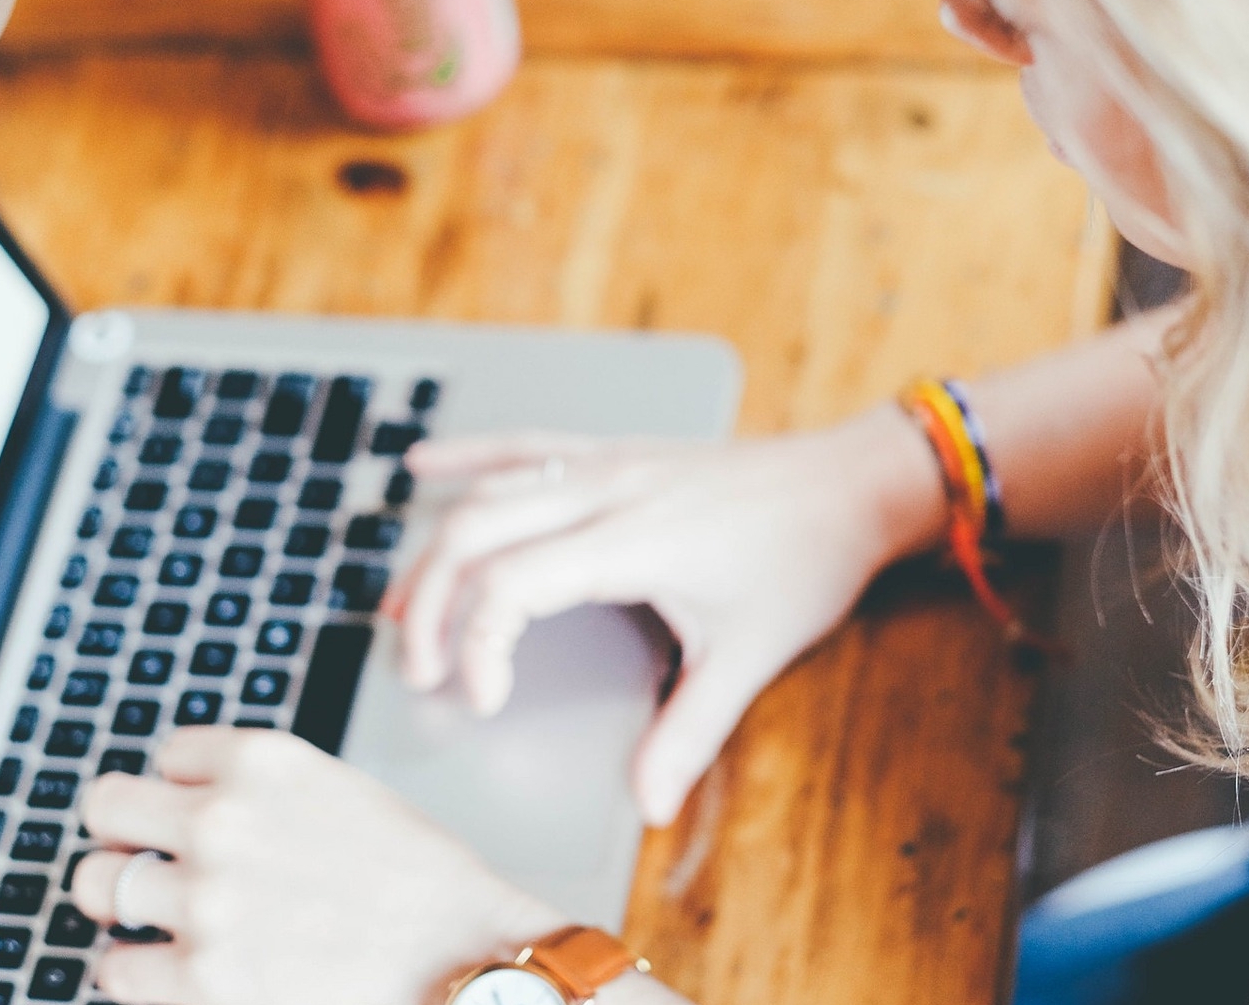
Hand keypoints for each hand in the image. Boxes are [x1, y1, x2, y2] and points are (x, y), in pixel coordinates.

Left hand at [73, 728, 566, 1004]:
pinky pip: (115, 968)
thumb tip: (193, 801)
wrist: (461, 956)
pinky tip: (181, 967)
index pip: (165, 754)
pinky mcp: (199, 980)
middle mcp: (221, 820)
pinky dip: (139, 970)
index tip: (198, 812)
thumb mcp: (337, 790)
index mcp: (261, 761)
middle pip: (105, 807)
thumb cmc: (417, 879)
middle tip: (148, 859)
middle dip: (127, 834)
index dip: (183, 788)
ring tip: (162, 917)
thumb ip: (260, 789)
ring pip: (96, 884)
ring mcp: (204, 901)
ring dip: (126, 901)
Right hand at [383, 404, 945, 826]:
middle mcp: (605, 491)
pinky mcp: (615, 453)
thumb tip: (648, 803)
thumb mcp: (751, 654)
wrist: (851, 482)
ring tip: (398, 607)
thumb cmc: (805, 560)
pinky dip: (469, 457)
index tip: (484, 701)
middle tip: (419, 670)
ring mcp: (607, 464)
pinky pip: (526, 445)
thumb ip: (690, 732)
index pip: (511, 583)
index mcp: (631, 539)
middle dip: (428, 603)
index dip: (478, 646)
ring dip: (435, 548)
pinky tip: (425, 467)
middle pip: (475, 532)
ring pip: (490, 492)